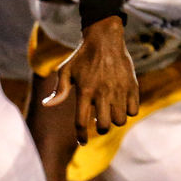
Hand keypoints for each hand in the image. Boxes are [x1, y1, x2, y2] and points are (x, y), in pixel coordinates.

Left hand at [44, 15, 138, 144]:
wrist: (105, 39)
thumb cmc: (82, 57)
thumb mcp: (66, 71)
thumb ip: (59, 91)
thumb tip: (46, 105)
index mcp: (84, 91)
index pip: (82, 122)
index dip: (81, 136)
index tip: (82, 142)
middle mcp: (103, 93)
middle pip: (105, 126)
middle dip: (101, 129)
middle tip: (99, 122)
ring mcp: (119, 90)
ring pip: (120, 120)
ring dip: (115, 120)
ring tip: (110, 111)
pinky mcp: (132, 86)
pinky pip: (134, 110)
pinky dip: (128, 111)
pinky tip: (121, 104)